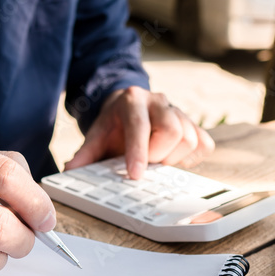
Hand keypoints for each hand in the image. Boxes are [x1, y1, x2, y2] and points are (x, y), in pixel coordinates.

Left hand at [65, 87, 214, 178]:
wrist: (129, 107)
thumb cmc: (114, 125)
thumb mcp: (96, 136)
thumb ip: (85, 154)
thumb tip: (70, 172)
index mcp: (132, 101)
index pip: (140, 125)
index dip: (139, 151)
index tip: (135, 174)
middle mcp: (158, 101)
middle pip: (172, 131)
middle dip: (158, 154)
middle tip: (146, 164)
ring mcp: (179, 111)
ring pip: (190, 138)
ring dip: (174, 158)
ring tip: (157, 160)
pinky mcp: (193, 123)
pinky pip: (204, 144)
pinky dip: (191, 158)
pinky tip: (174, 158)